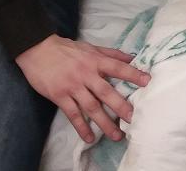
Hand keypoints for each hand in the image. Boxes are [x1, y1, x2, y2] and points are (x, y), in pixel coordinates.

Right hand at [15, 35, 149, 142]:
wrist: (37, 49)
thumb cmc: (66, 49)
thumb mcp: (90, 47)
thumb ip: (110, 53)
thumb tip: (131, 58)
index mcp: (94, 60)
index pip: (117, 67)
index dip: (132, 74)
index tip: (147, 81)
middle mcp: (85, 73)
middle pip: (106, 92)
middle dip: (120, 106)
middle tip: (133, 118)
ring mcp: (72, 86)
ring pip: (91, 107)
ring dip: (104, 122)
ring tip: (116, 135)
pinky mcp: (59, 96)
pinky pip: (73, 114)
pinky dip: (81, 126)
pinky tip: (89, 137)